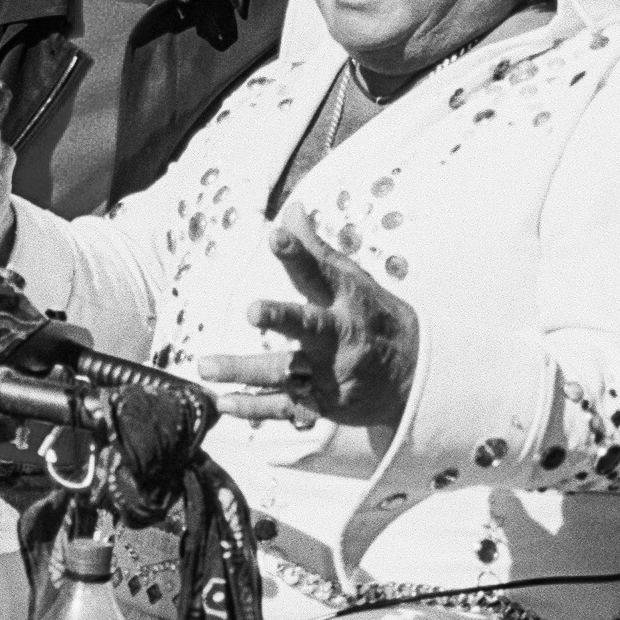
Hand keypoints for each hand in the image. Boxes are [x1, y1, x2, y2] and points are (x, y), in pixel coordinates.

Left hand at [198, 210, 419, 430]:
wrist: (414, 375)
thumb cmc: (374, 317)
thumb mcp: (354, 281)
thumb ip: (316, 251)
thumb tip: (291, 211)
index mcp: (347, 299)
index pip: (321, 271)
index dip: (298, 253)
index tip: (276, 235)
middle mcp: (339, 336)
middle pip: (309, 326)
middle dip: (281, 318)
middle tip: (251, 311)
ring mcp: (331, 373)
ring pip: (284, 371)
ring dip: (244, 371)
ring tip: (204, 366)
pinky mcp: (323, 402)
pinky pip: (284, 406)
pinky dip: (253, 408)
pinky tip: (223, 403)